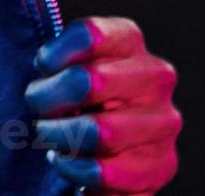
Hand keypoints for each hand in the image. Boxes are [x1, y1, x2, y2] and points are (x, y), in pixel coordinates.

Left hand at [25, 17, 180, 193]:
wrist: (106, 147)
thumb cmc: (76, 96)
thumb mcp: (63, 66)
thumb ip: (55, 58)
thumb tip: (48, 66)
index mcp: (128, 40)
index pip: (88, 34)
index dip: (51, 57)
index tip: (43, 70)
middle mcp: (155, 75)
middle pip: (86, 81)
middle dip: (48, 101)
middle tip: (40, 110)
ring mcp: (164, 121)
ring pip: (98, 130)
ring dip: (60, 136)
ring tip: (54, 135)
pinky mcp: (161, 164)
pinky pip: (103, 170)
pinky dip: (73, 168)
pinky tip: (67, 160)